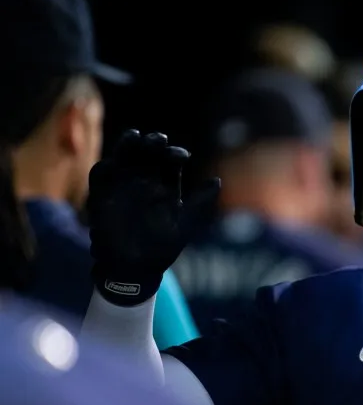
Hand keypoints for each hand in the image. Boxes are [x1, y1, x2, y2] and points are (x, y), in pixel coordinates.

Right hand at [87, 130, 218, 305]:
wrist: (136, 268)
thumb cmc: (162, 248)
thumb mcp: (185, 225)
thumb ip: (199, 203)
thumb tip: (217, 181)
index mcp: (166, 186)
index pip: (171, 162)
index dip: (175, 154)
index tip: (180, 156)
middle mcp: (145, 181)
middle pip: (148, 154)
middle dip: (153, 143)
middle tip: (158, 139)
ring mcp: (123, 185)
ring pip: (124, 158)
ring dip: (127, 146)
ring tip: (134, 136)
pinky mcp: (103, 196)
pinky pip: (101, 177)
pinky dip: (105, 168)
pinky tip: (111, 162)